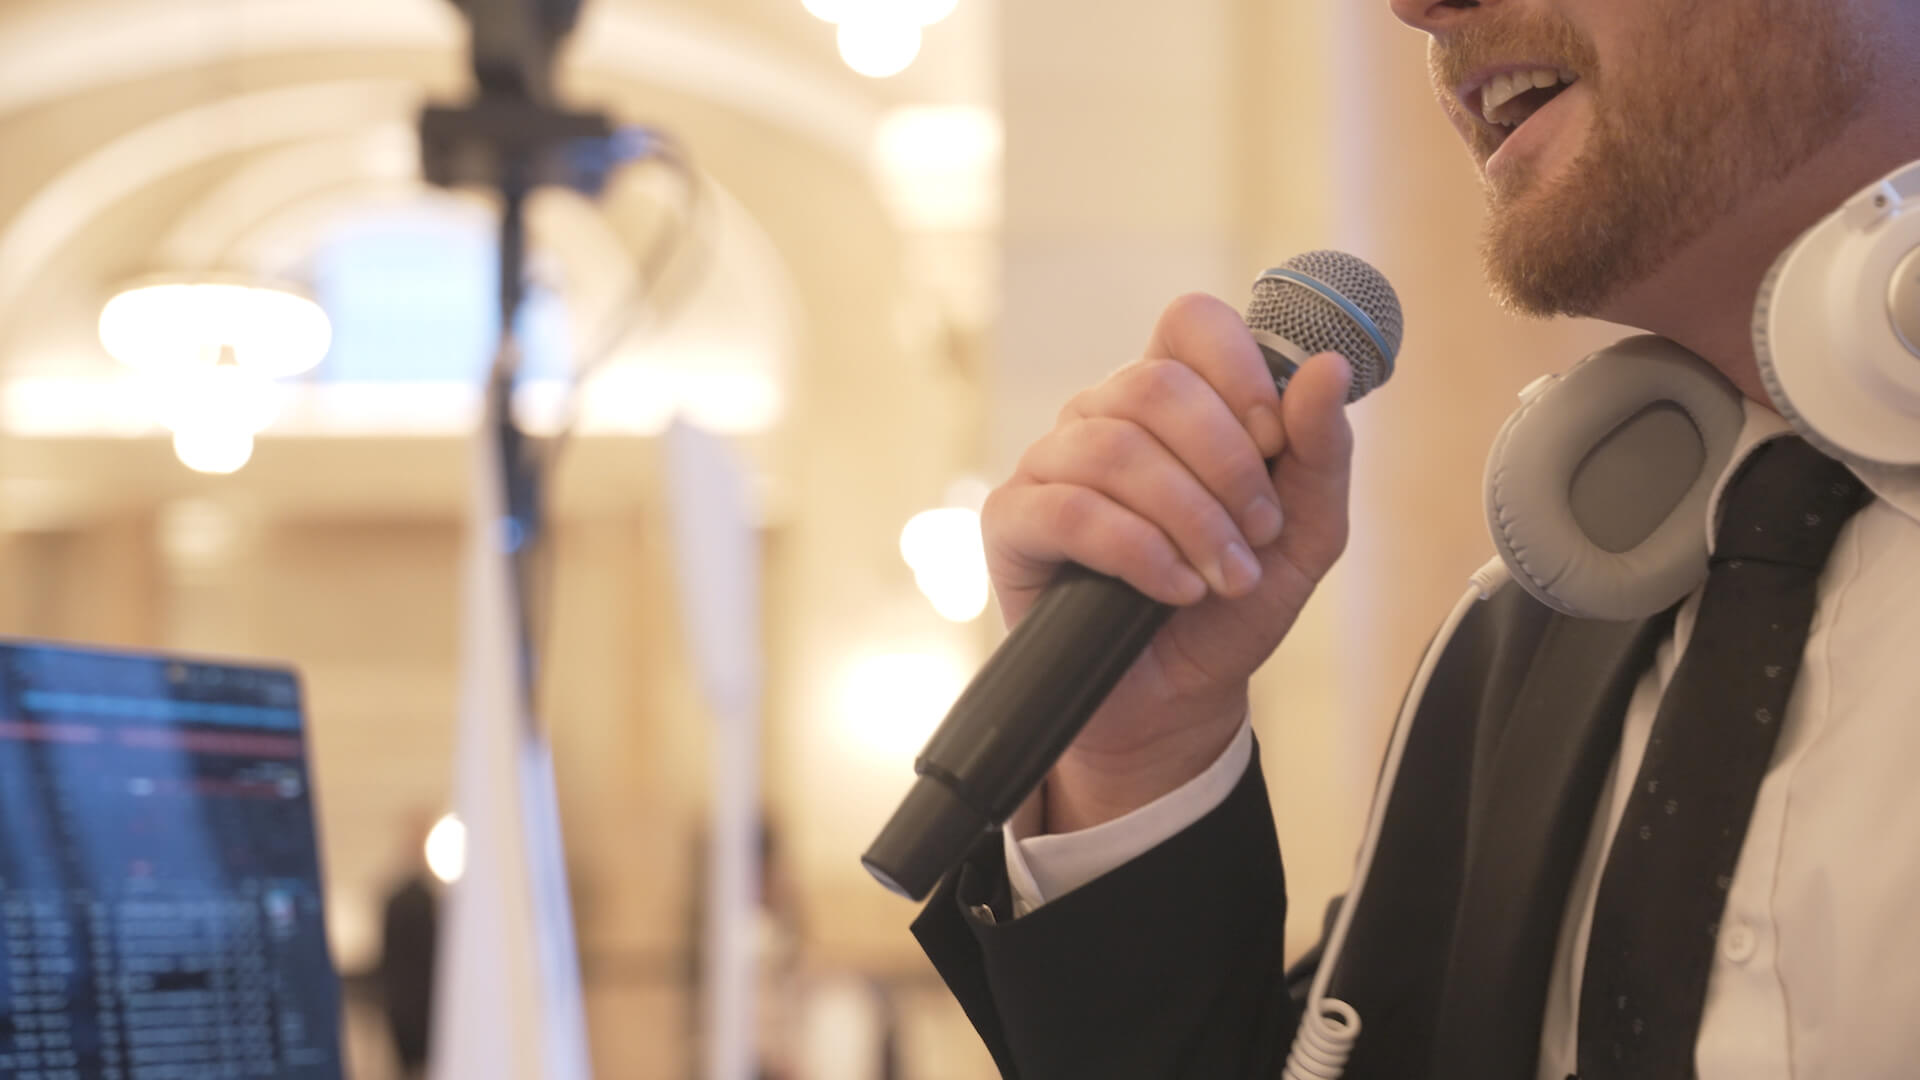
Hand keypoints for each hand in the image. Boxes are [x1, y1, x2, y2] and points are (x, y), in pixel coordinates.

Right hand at [982, 293, 1354, 831]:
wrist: (1179, 699)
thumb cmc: (1233, 603)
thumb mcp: (1304, 532)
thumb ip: (1319, 450)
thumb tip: (1327, 368)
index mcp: (1172, 399)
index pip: (1190, 322)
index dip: (1237, 367)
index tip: (1272, 437)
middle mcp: (1103, 416)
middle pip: (1156, 385)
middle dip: (1227, 465)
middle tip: (1260, 533)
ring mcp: (1050, 464)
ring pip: (1116, 448)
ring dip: (1191, 518)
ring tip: (1225, 576)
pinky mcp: (1012, 521)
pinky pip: (1071, 510)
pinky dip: (1140, 552)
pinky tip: (1175, 589)